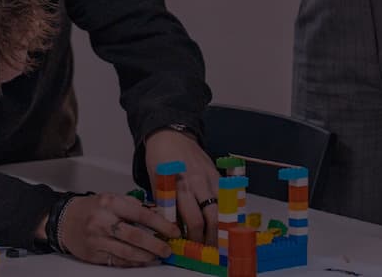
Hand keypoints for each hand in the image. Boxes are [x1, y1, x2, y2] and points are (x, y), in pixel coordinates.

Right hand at [59, 192, 179, 266]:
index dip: (160, 224)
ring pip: (127, 252)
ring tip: (159, 256)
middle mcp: (103, 222)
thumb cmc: (92, 208)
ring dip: (146, 256)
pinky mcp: (94, 255)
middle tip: (168, 249)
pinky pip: (117, 260)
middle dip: (155, 244)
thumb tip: (156, 213)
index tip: (173, 231)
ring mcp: (97, 240)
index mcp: (111, 203)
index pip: (141, 214)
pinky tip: (143, 261)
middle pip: (135, 236)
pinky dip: (132, 262)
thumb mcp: (112, 198)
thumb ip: (133, 205)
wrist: (65, 220)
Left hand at [145, 129, 218, 245]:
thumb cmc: (160, 159)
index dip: (194, 236)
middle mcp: (196, 181)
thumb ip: (166, 205)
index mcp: (179, 185)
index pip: (191, 219)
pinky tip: (223, 217)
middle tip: (207, 247)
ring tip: (217, 236)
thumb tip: (172, 227)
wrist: (170, 135)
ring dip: (220, 224)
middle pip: (210, 215)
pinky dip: (226, 207)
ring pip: (222, 206)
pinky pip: (225, 194)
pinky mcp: (216, 172)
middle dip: (210, 235)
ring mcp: (209, 176)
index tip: (192, 246)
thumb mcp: (156, 184)